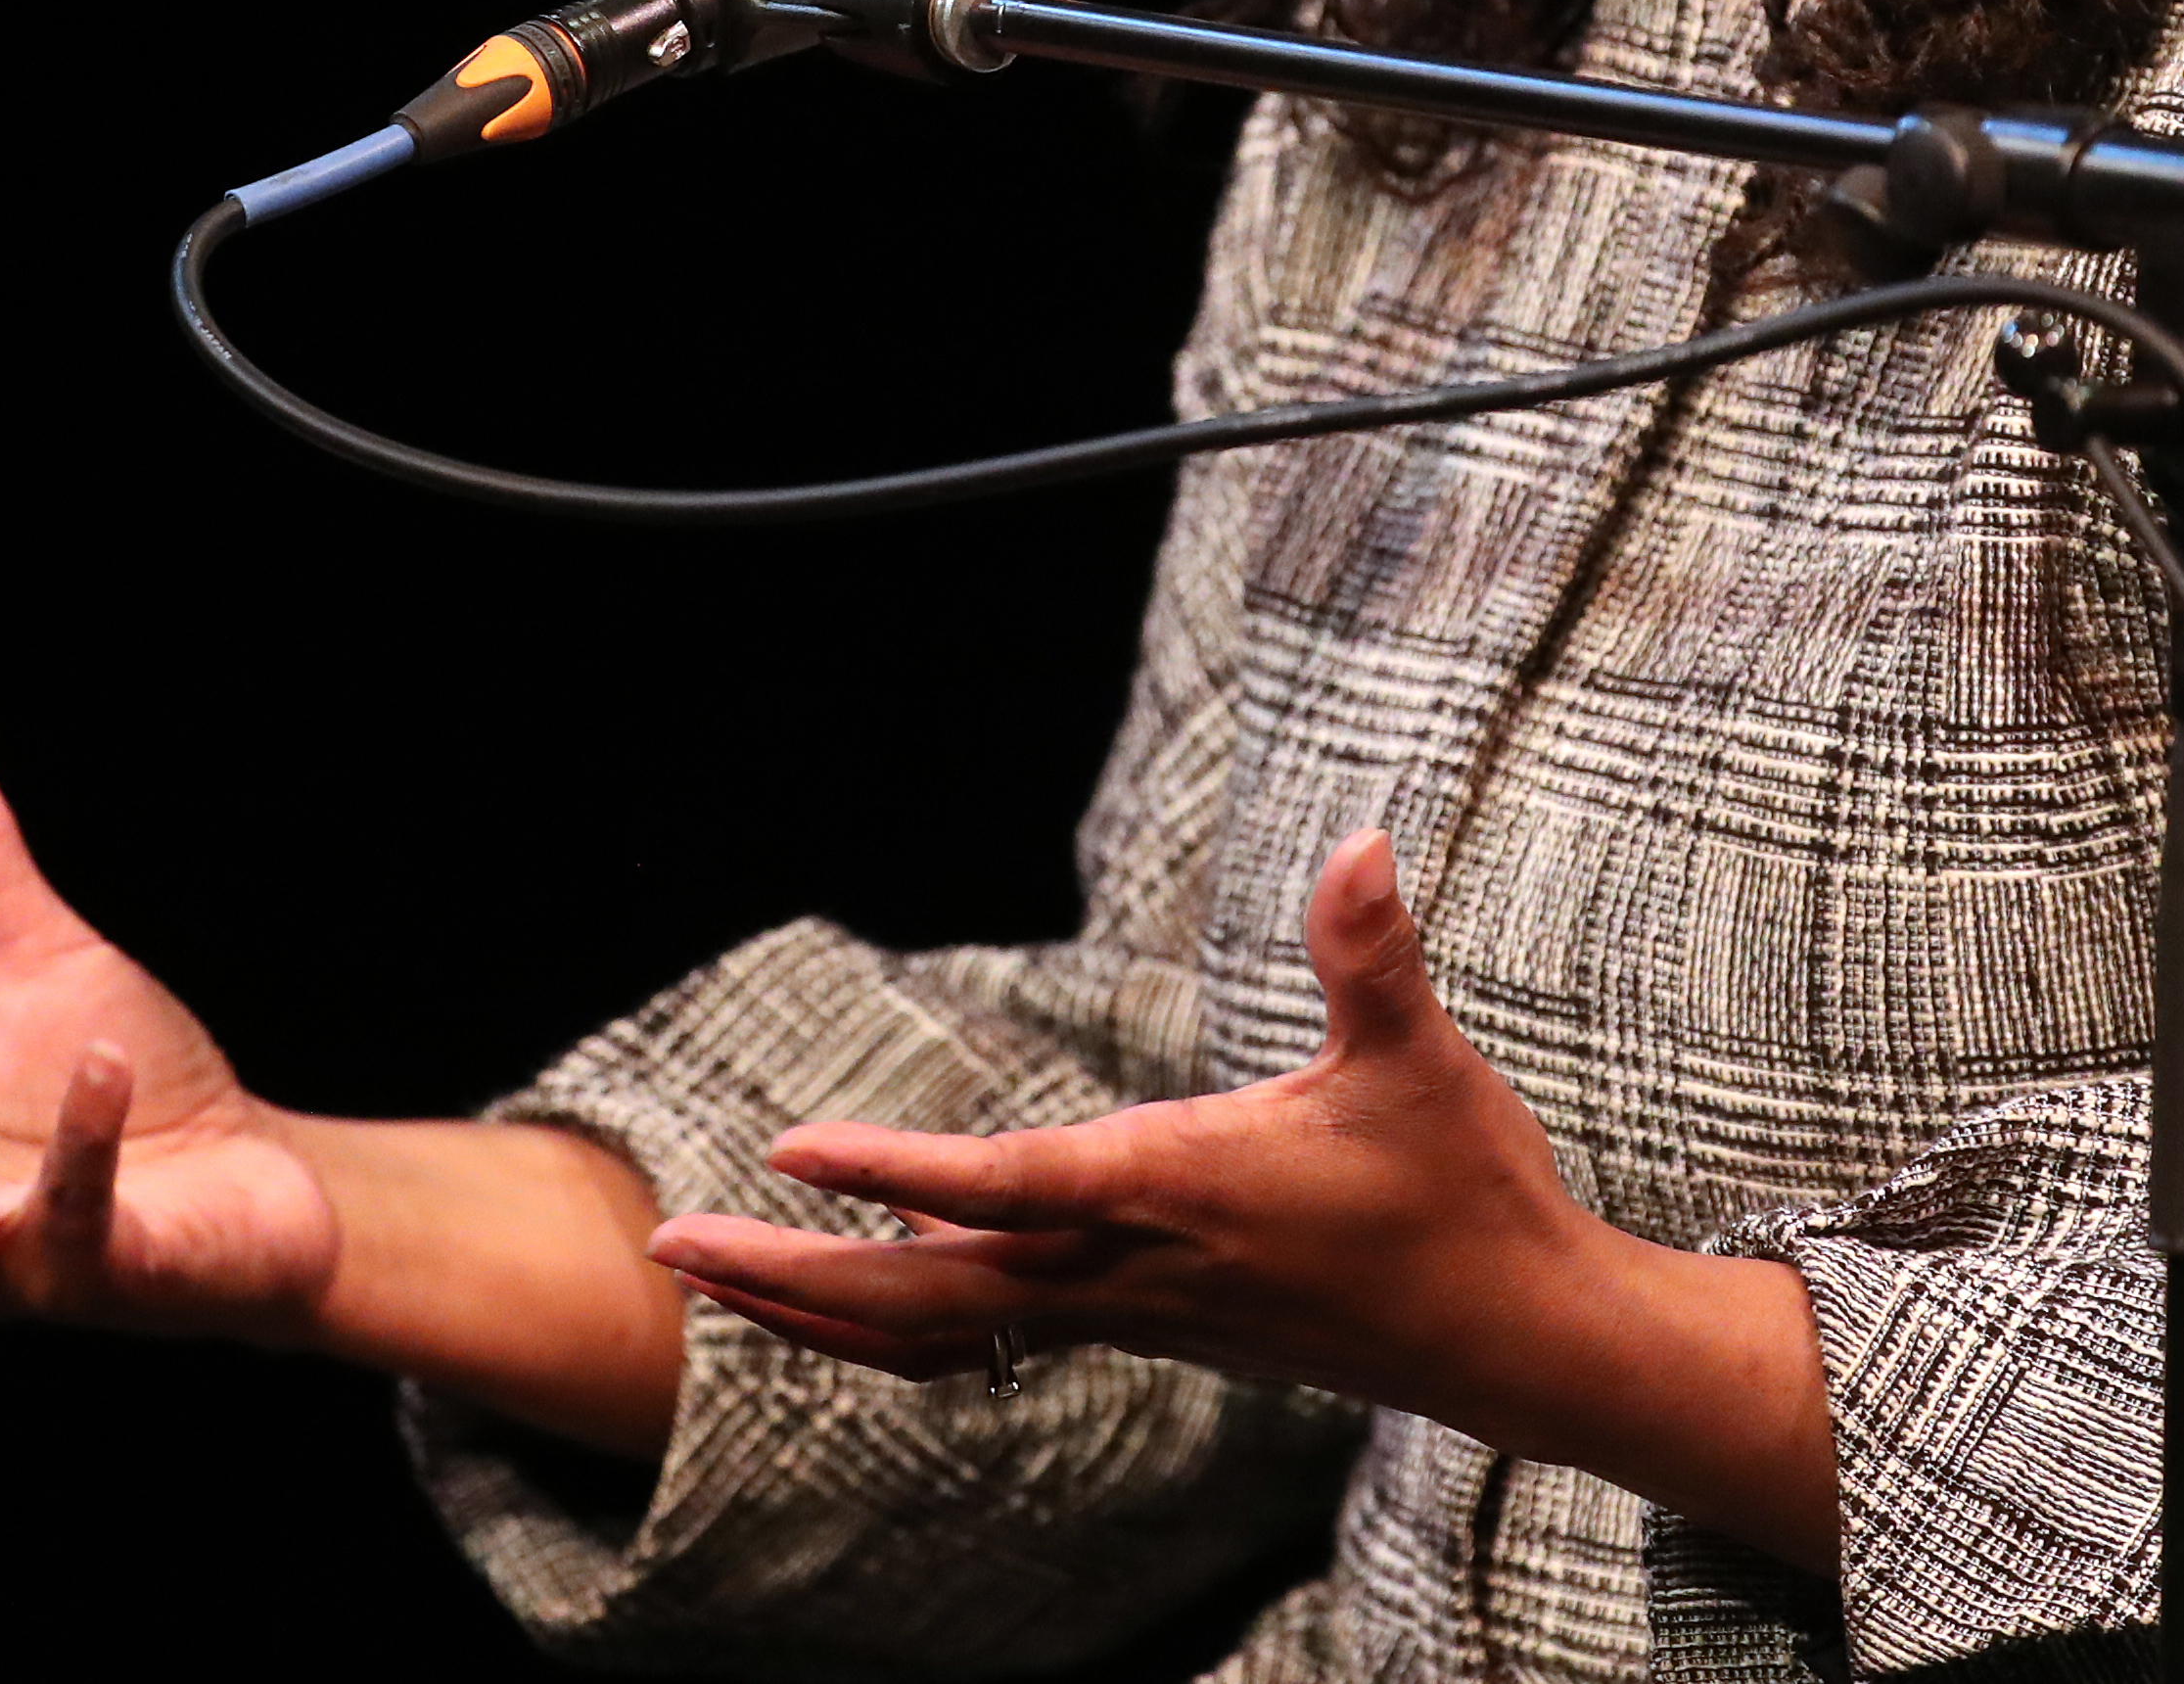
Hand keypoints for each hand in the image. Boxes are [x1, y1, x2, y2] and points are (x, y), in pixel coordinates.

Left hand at [647, 831, 1832, 1562]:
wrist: (1513, 1341)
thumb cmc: (1461, 1193)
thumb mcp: (1417, 1061)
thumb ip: (1371, 952)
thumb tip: (1360, 842)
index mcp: (1176, 1193)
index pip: (1012, 1186)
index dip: (900, 1169)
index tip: (794, 1145)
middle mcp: (1132, 1271)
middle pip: (928, 1295)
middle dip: (791, 1275)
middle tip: (670, 1244)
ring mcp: (1132, 1311)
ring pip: (943, 1331)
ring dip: (822, 1307)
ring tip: (717, 1277)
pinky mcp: (1147, 1324)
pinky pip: (988, 1338)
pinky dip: (904, 1320)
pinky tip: (866, 1289)